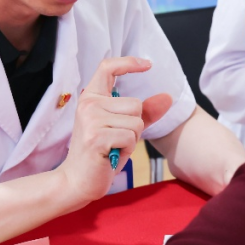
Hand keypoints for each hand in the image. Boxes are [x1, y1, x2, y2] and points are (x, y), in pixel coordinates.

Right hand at [58, 57, 171, 207]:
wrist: (77, 180)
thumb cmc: (101, 153)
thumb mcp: (123, 128)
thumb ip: (144, 113)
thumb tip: (167, 97)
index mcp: (91, 97)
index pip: (108, 68)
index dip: (128, 63)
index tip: (147, 65)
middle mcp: (88, 104)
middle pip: (135, 103)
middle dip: (134, 125)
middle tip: (115, 139)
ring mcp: (91, 120)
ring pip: (136, 122)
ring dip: (131, 139)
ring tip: (113, 147)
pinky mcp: (96, 137)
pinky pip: (130, 137)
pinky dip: (127, 149)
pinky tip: (111, 155)